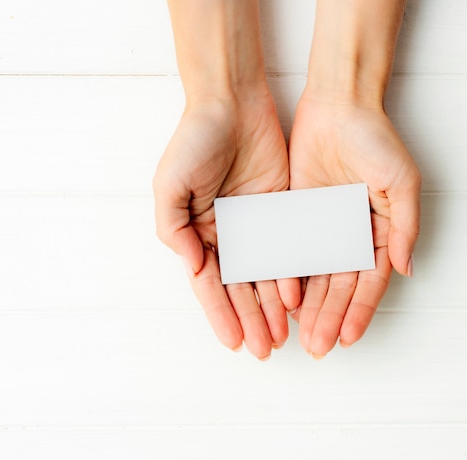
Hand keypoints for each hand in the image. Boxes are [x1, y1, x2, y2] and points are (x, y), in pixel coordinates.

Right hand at [153, 95, 299, 359]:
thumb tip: (194, 267)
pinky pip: (287, 249)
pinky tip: (296, 298)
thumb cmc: (195, 140)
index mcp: (197, 232)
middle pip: (241, 287)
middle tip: (265, 349)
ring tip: (282, 336)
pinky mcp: (281, 211)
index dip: (221, 315)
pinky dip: (291, 274)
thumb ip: (173, 229)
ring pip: (266, 275)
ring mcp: (256, 225)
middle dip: (251, 319)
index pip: (211, 285)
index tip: (234, 343)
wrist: (232, 103)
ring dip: (272, 306)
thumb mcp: (170, 185)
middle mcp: (227, 234)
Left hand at [288, 94, 420, 357]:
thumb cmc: (375, 139)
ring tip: (302, 336)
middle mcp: (351, 234)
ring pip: (316, 276)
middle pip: (340, 286)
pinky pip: (293, 252)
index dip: (360, 311)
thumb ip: (404, 227)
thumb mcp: (401, 182)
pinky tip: (283, 301)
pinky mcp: (297, 215)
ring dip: (311, 307)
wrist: (338, 105)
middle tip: (319, 348)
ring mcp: (323, 227)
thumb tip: (406, 268)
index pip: (369, 281)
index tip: (348, 338)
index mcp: (379, 230)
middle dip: (331, 318)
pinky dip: (289, 277)